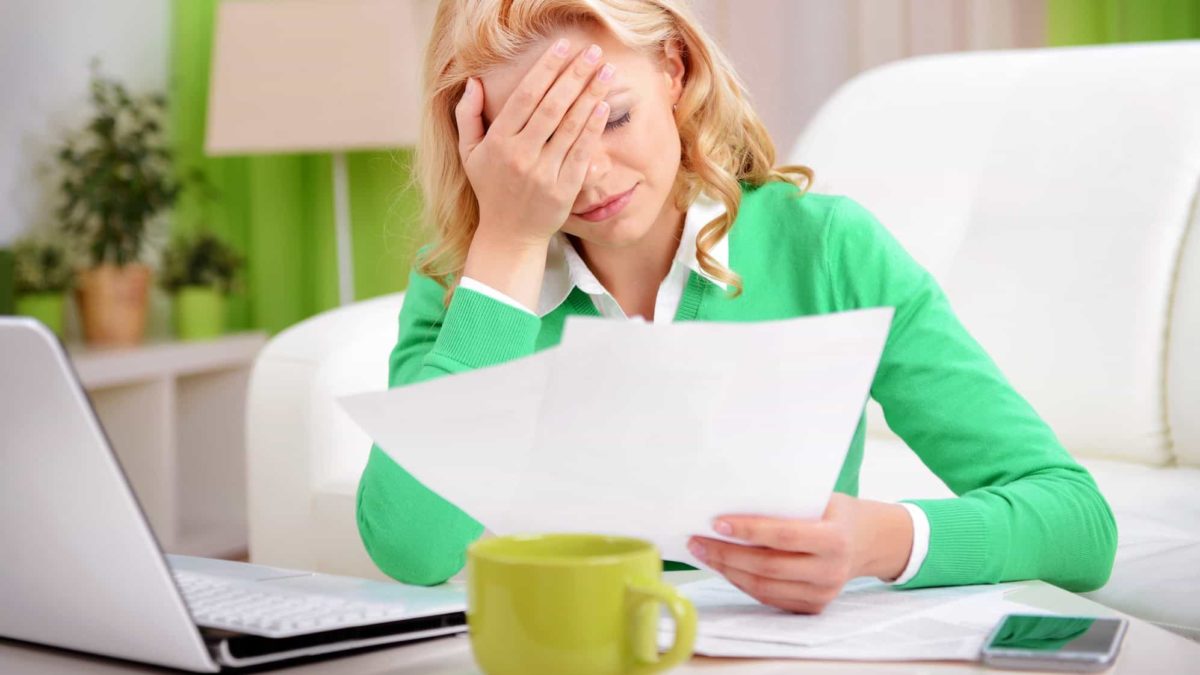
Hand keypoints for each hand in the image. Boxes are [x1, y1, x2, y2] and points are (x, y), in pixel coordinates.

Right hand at [456, 39, 615, 249]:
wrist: (509, 235)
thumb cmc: (490, 189)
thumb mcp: (469, 154)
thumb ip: (467, 116)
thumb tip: (473, 82)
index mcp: (498, 142)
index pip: (525, 97)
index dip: (546, 69)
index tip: (563, 47)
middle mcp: (520, 155)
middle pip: (552, 106)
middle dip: (574, 75)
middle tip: (593, 53)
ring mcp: (543, 173)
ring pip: (570, 127)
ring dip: (591, 96)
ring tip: (606, 73)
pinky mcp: (563, 189)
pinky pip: (580, 153)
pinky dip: (593, 129)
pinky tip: (603, 107)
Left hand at [686, 494, 913, 613]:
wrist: (867, 542)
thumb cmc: (835, 512)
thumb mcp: (820, 499)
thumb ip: (785, 503)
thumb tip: (732, 496)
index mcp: (834, 539)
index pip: (783, 536)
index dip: (748, 530)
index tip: (717, 523)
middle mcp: (830, 571)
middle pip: (767, 567)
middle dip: (726, 554)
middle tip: (698, 540)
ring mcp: (821, 594)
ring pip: (763, 586)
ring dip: (727, 570)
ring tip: (704, 553)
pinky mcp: (812, 607)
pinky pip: (768, 597)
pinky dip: (741, 582)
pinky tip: (724, 567)